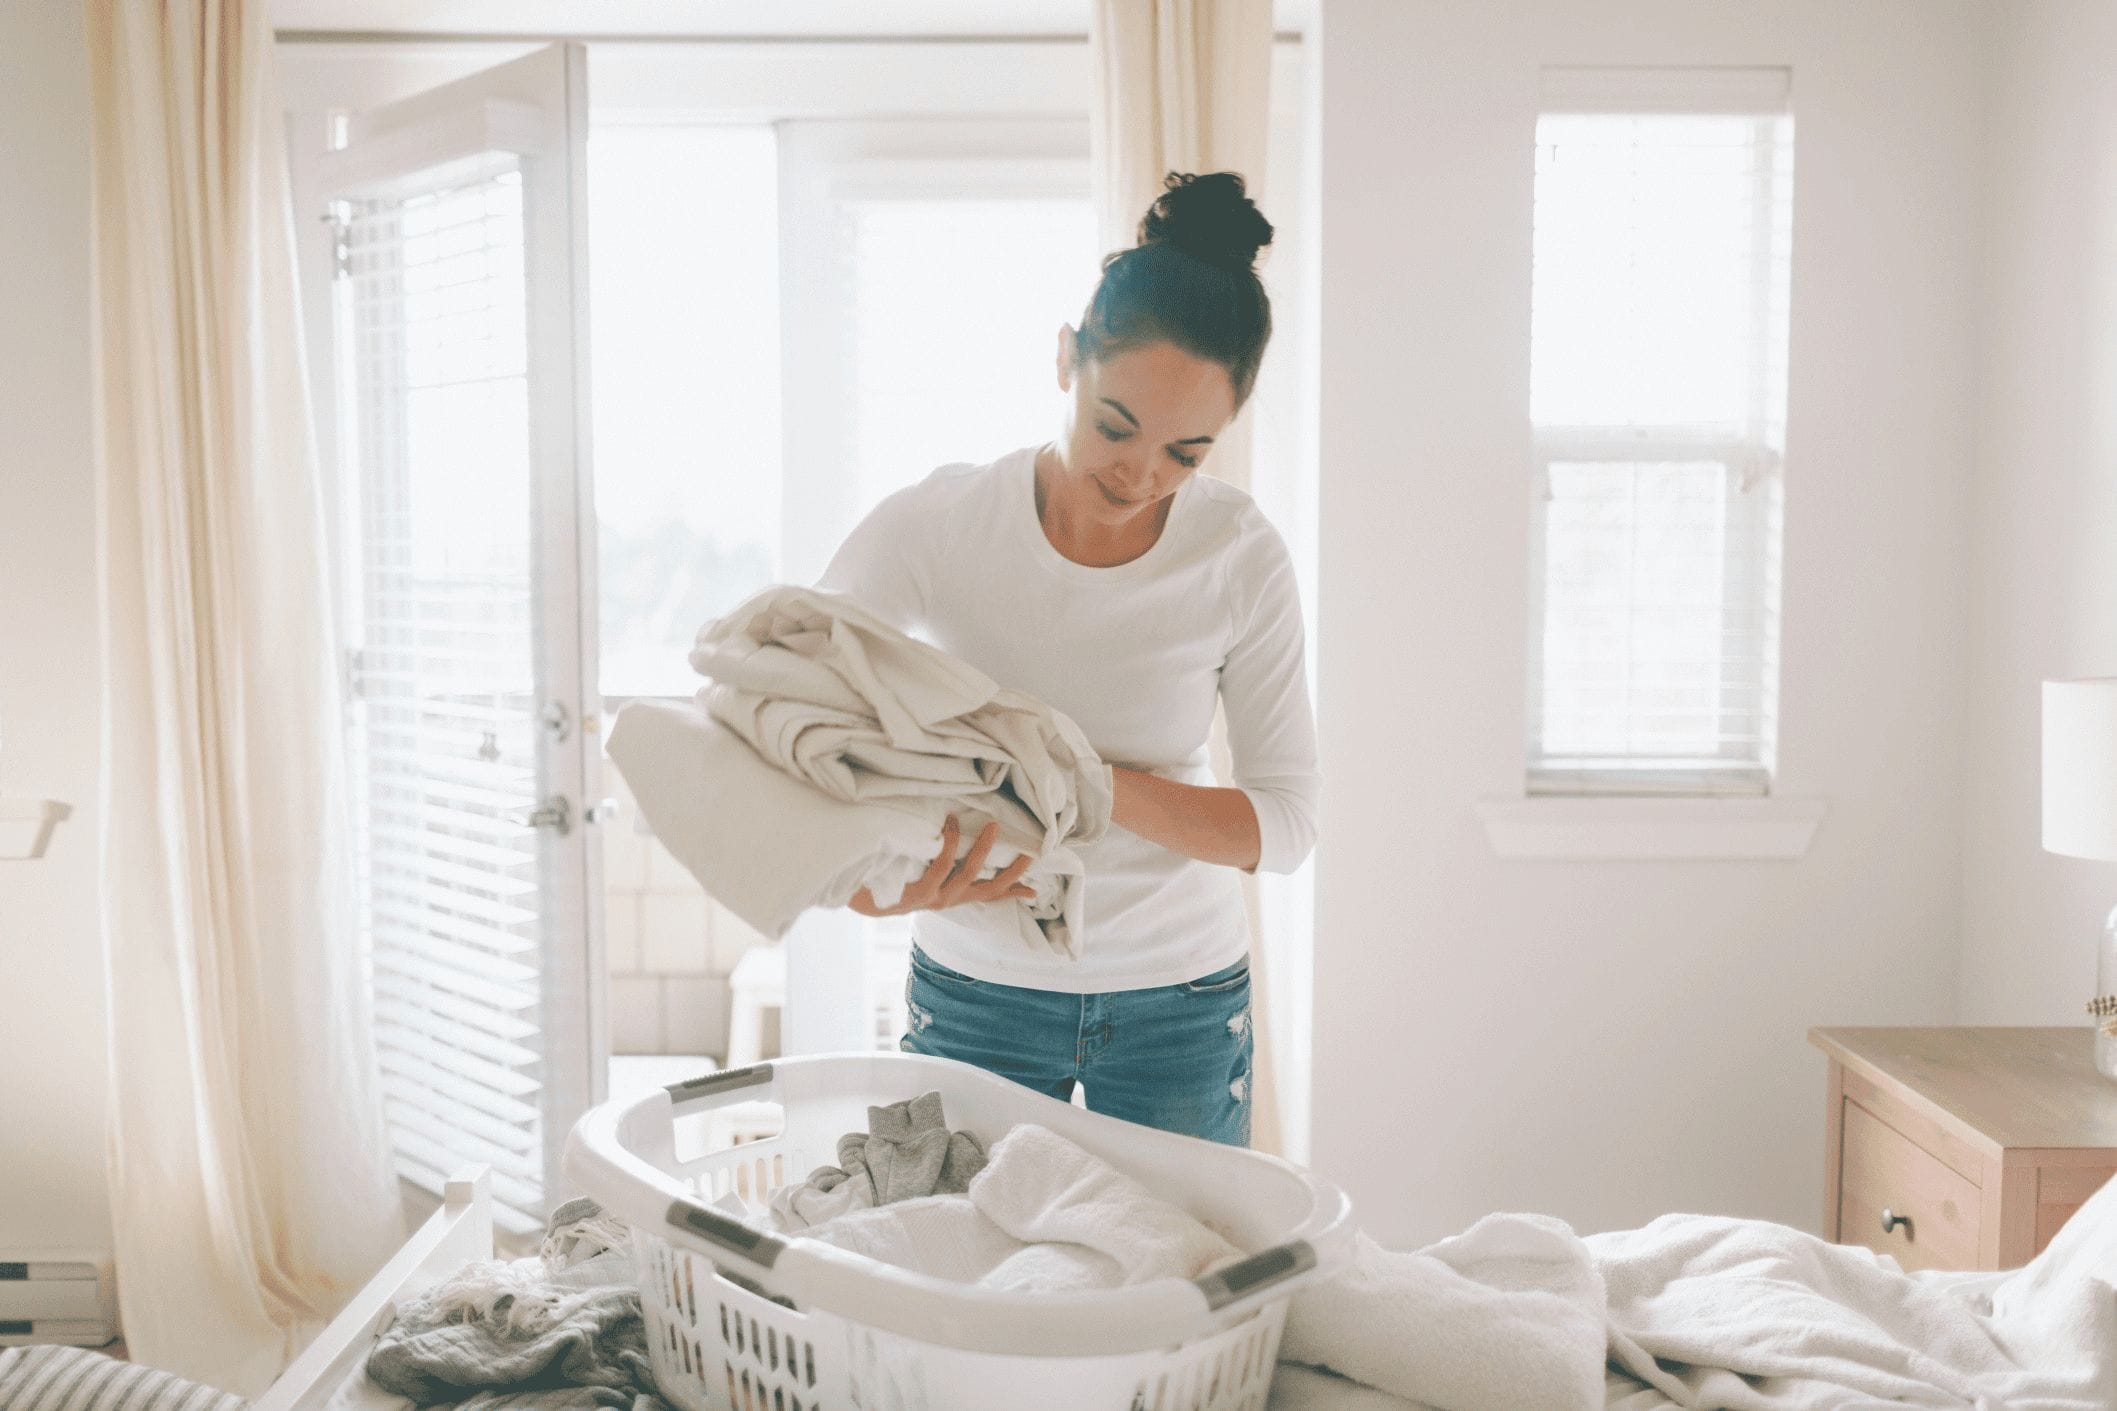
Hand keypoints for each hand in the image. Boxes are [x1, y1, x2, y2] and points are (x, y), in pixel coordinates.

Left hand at [848, 814, 1037, 916]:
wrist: (861, 896)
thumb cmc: (894, 877)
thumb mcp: (924, 873)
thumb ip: (945, 863)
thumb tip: (962, 832)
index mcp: (952, 897)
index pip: (990, 896)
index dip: (1013, 892)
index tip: (1036, 889)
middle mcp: (948, 901)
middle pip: (991, 888)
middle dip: (1013, 870)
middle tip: (1031, 849)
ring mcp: (935, 899)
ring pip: (969, 873)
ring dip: (983, 848)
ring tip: (993, 825)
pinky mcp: (919, 894)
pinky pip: (941, 866)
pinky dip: (950, 843)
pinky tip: (952, 824)